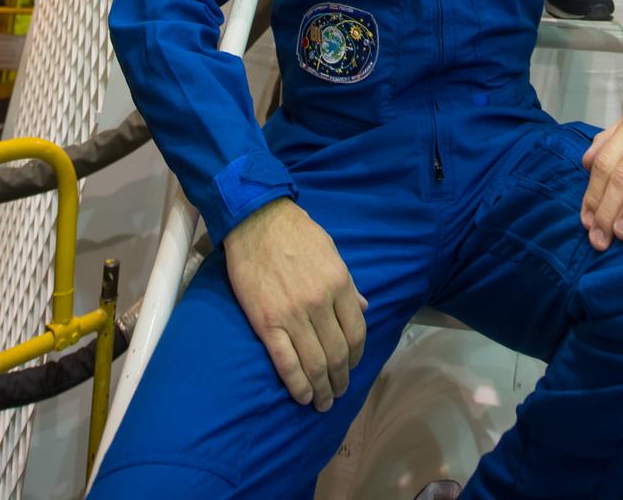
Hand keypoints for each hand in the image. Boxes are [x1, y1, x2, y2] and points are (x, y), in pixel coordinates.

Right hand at [224, 198, 367, 411]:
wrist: (257, 220)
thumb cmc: (297, 233)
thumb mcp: (332, 252)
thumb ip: (349, 284)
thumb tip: (365, 307)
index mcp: (340, 284)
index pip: (356, 332)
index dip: (357, 356)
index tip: (352, 367)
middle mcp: (321, 303)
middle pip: (338, 353)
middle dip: (341, 379)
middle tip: (339, 393)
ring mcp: (294, 315)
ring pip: (315, 363)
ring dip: (322, 389)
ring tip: (323, 402)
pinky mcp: (267, 323)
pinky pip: (286, 362)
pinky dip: (297, 384)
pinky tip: (302, 396)